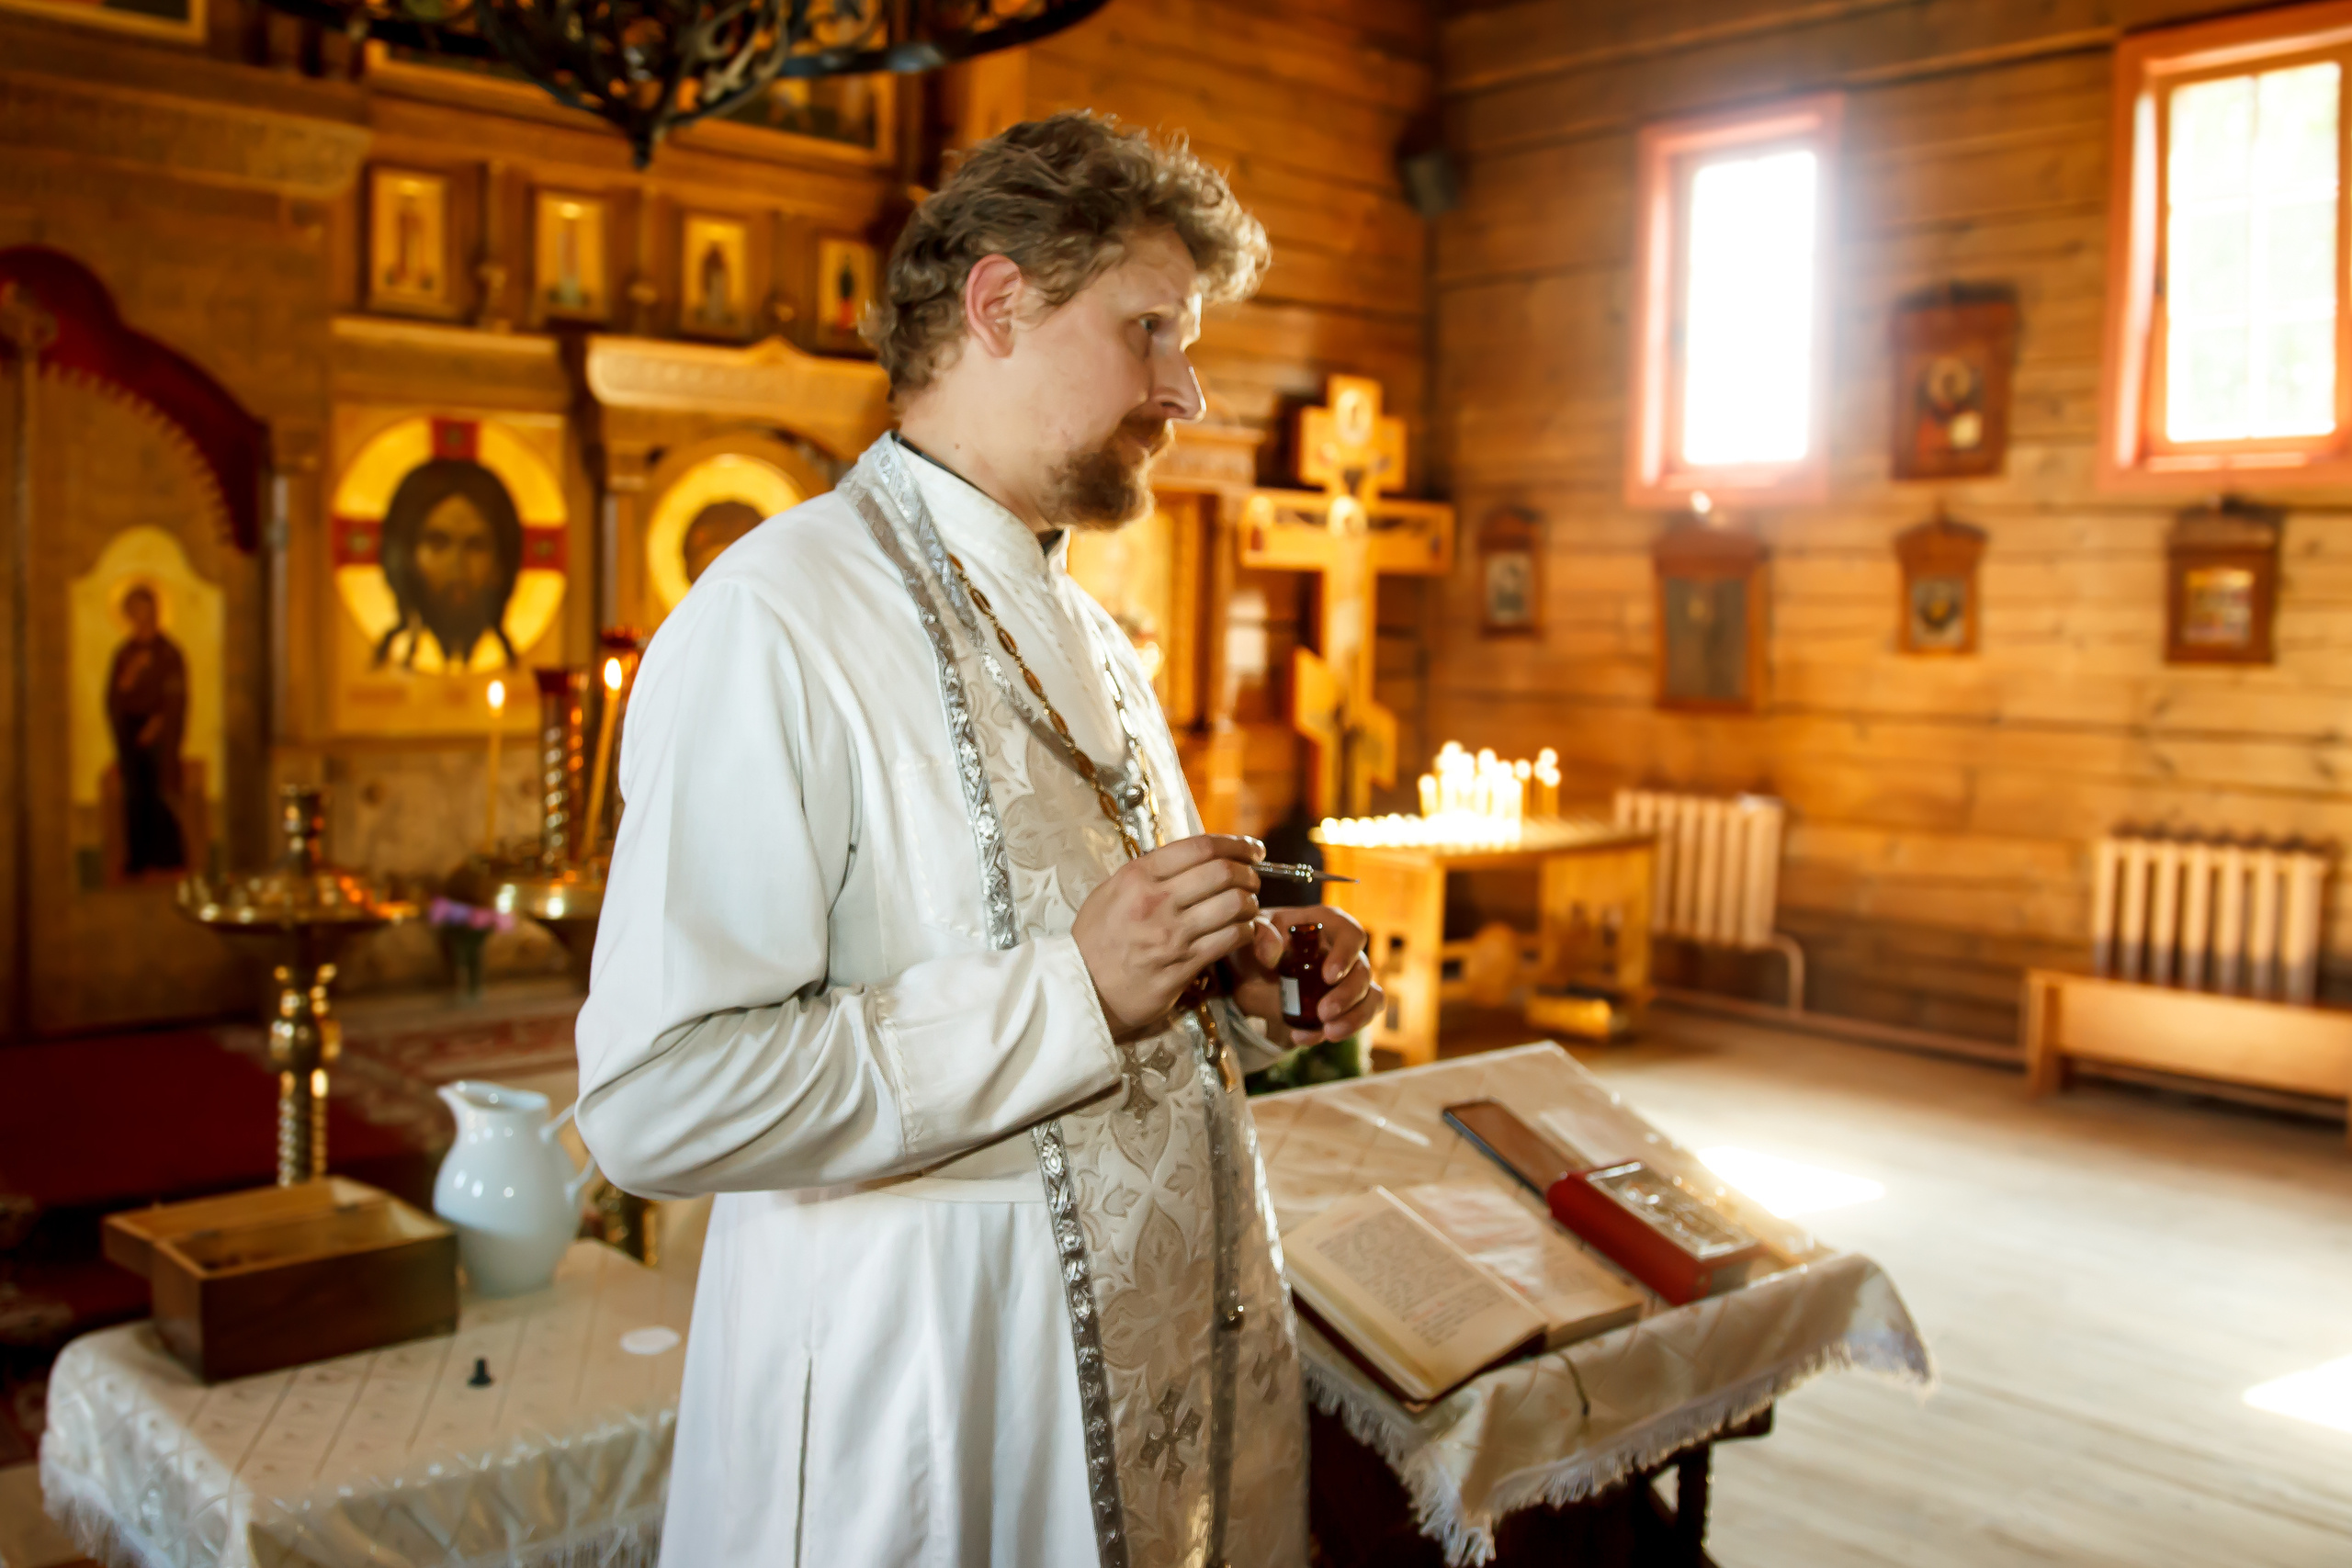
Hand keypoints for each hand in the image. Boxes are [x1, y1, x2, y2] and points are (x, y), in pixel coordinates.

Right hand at [1072, 834, 1263, 1037]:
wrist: (1081, 988)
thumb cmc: (1096, 940)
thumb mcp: (1111, 892)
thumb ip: (1150, 874)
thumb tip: (1193, 860)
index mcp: (1138, 876)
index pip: (1200, 847)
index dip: (1235, 844)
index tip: (1252, 850)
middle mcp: (1156, 900)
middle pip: (1223, 872)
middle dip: (1248, 873)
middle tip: (1253, 879)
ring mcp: (1172, 934)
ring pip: (1234, 905)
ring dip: (1250, 903)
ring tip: (1249, 906)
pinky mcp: (1184, 965)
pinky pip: (1230, 939)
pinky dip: (1246, 931)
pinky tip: (1243, 931)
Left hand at [1230, 906, 1383, 1047]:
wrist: (1248, 974)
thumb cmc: (1255, 944)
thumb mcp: (1249, 935)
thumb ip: (1260, 937)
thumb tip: (1272, 952)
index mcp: (1325, 925)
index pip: (1351, 933)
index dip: (1346, 955)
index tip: (1328, 976)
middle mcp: (1343, 952)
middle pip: (1362, 971)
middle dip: (1347, 995)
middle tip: (1323, 1013)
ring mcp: (1347, 980)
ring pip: (1370, 997)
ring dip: (1355, 1018)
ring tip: (1328, 1032)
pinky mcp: (1344, 1006)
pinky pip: (1356, 1019)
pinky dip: (1338, 1030)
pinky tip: (1304, 1037)